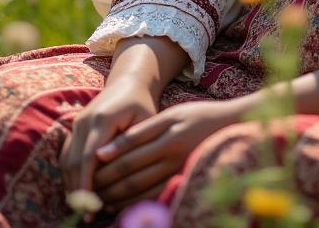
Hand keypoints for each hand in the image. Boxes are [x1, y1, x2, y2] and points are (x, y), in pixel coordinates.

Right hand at [59, 76, 158, 197]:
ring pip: (67, 161)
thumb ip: (131, 143)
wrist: (129, 81)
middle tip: (87, 215)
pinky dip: (71, 175)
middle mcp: (85, 121)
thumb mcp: (144, 121)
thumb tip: (114, 169)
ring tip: (83, 208)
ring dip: (72, 185)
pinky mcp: (74, 128)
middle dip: (78, 191)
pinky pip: (67, 156)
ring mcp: (77, 124)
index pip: (89, 157)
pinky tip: (81, 191)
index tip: (92, 207)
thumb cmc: (142, 104)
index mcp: (103, 118)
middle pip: (74, 163)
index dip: (88, 184)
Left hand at [91, 99, 245, 210]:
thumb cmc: (198, 116)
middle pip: (132, 173)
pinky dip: (132, 203)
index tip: (89, 163)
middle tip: (87, 185)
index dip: (108, 161)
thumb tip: (109, 147)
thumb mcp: (172, 115)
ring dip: (115, 195)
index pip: (130, 152)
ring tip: (97, 196)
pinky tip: (119, 203)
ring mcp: (177, 171)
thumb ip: (142, 131)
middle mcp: (172, 156)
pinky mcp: (180, 181)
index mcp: (168, 135)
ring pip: (139, 189)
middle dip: (106, 181)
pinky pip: (152, 197)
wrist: (231, 126)